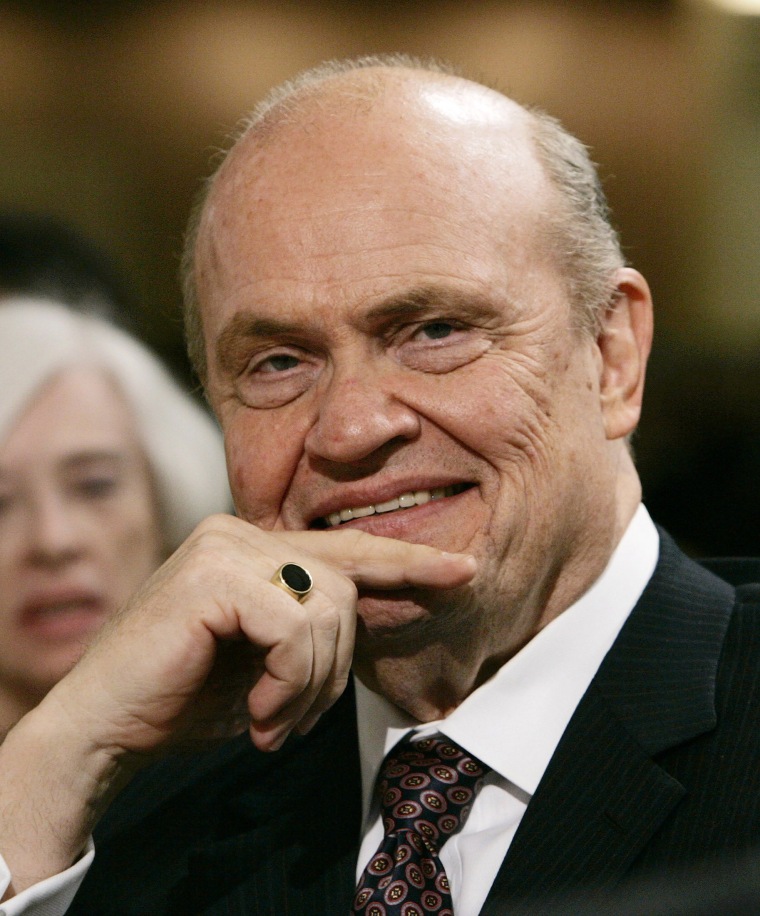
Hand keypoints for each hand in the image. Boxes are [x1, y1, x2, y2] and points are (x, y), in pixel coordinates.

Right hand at [50, 513, 475, 757]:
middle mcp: (239, 534)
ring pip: (328, 609)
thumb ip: (311, 632)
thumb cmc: (184, 698)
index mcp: (254, 548)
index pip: (346, 551)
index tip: (464, 570)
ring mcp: (224, 547)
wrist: (103, 727)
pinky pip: (295, 628)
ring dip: (311, 686)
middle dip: (334, 669)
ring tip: (273, 721)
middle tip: (292, 720)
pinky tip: (258, 715)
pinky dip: (289, 684)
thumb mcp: (265, 663)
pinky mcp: (212, 574)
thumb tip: (369, 623)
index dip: (408, 563)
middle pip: (344, 589)